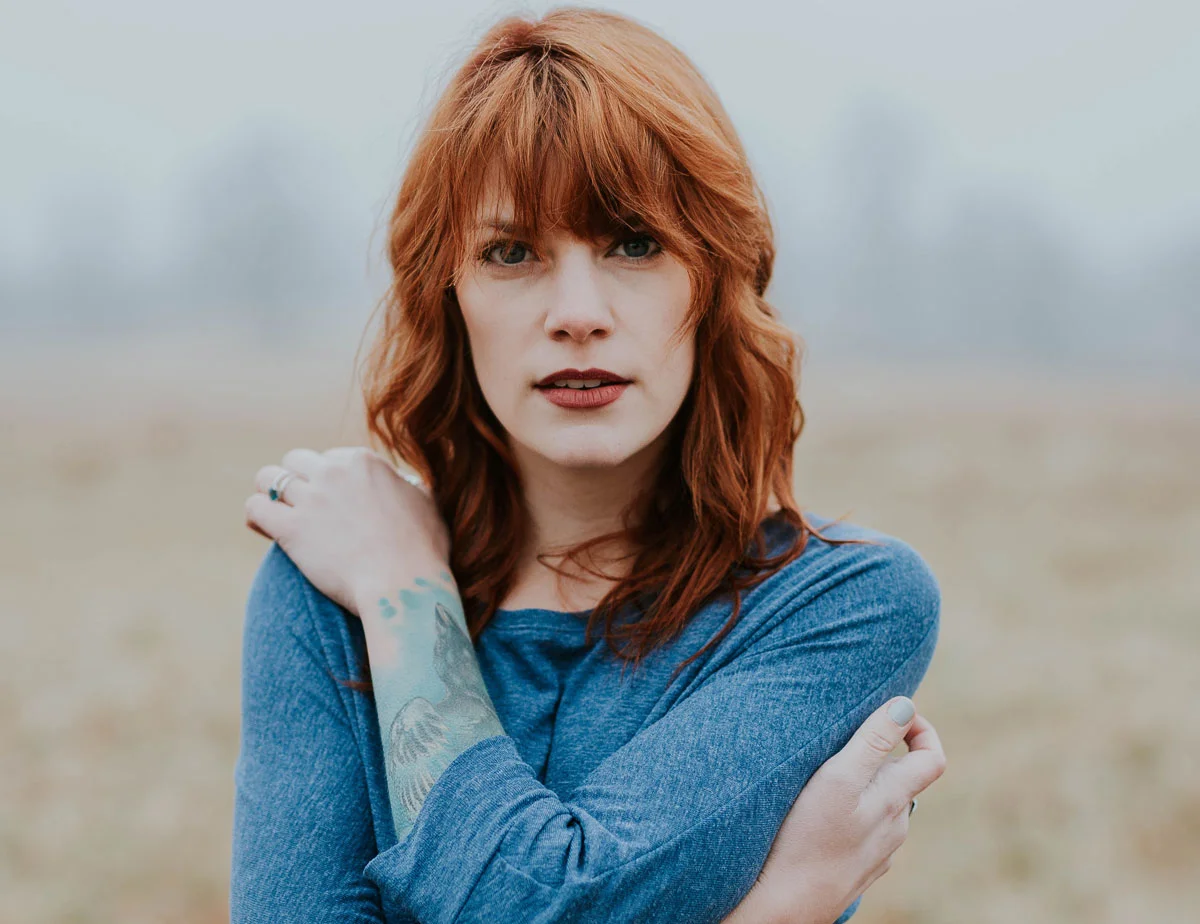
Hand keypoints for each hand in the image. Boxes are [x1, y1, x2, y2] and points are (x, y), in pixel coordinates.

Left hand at [244, 447, 449, 614]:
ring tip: (275, 512)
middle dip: (296, 480)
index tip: (330, 499)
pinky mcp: (292, 529)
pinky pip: (255, 507)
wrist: (404, 587)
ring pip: (268, 478)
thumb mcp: (427, 504)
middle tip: (301, 505)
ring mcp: (312, 499)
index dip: (328, 479)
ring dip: (269, 493)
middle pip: (296, 460)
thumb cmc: (423, 553)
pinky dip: (256, 514)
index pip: (330, 457)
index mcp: (365, 462)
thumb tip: (405, 483)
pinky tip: (263, 527)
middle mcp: (335, 472)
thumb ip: (409, 486)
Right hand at [723, 698, 945, 923]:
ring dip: (863, 785)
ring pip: (881, 806)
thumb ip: (873, 740)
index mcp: (894, 800)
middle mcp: (894, 828)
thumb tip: (905, 705)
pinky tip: (821, 817)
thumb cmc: (806, 839)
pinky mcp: (857, 869)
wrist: (785, 906)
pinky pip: (864, 831)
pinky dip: (851, 814)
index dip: (920, 729)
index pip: (932, 758)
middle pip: (902, 779)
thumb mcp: (838, 778)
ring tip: (824, 778)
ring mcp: (878, 853)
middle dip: (881, 754)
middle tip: (842, 741)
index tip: (893, 714)